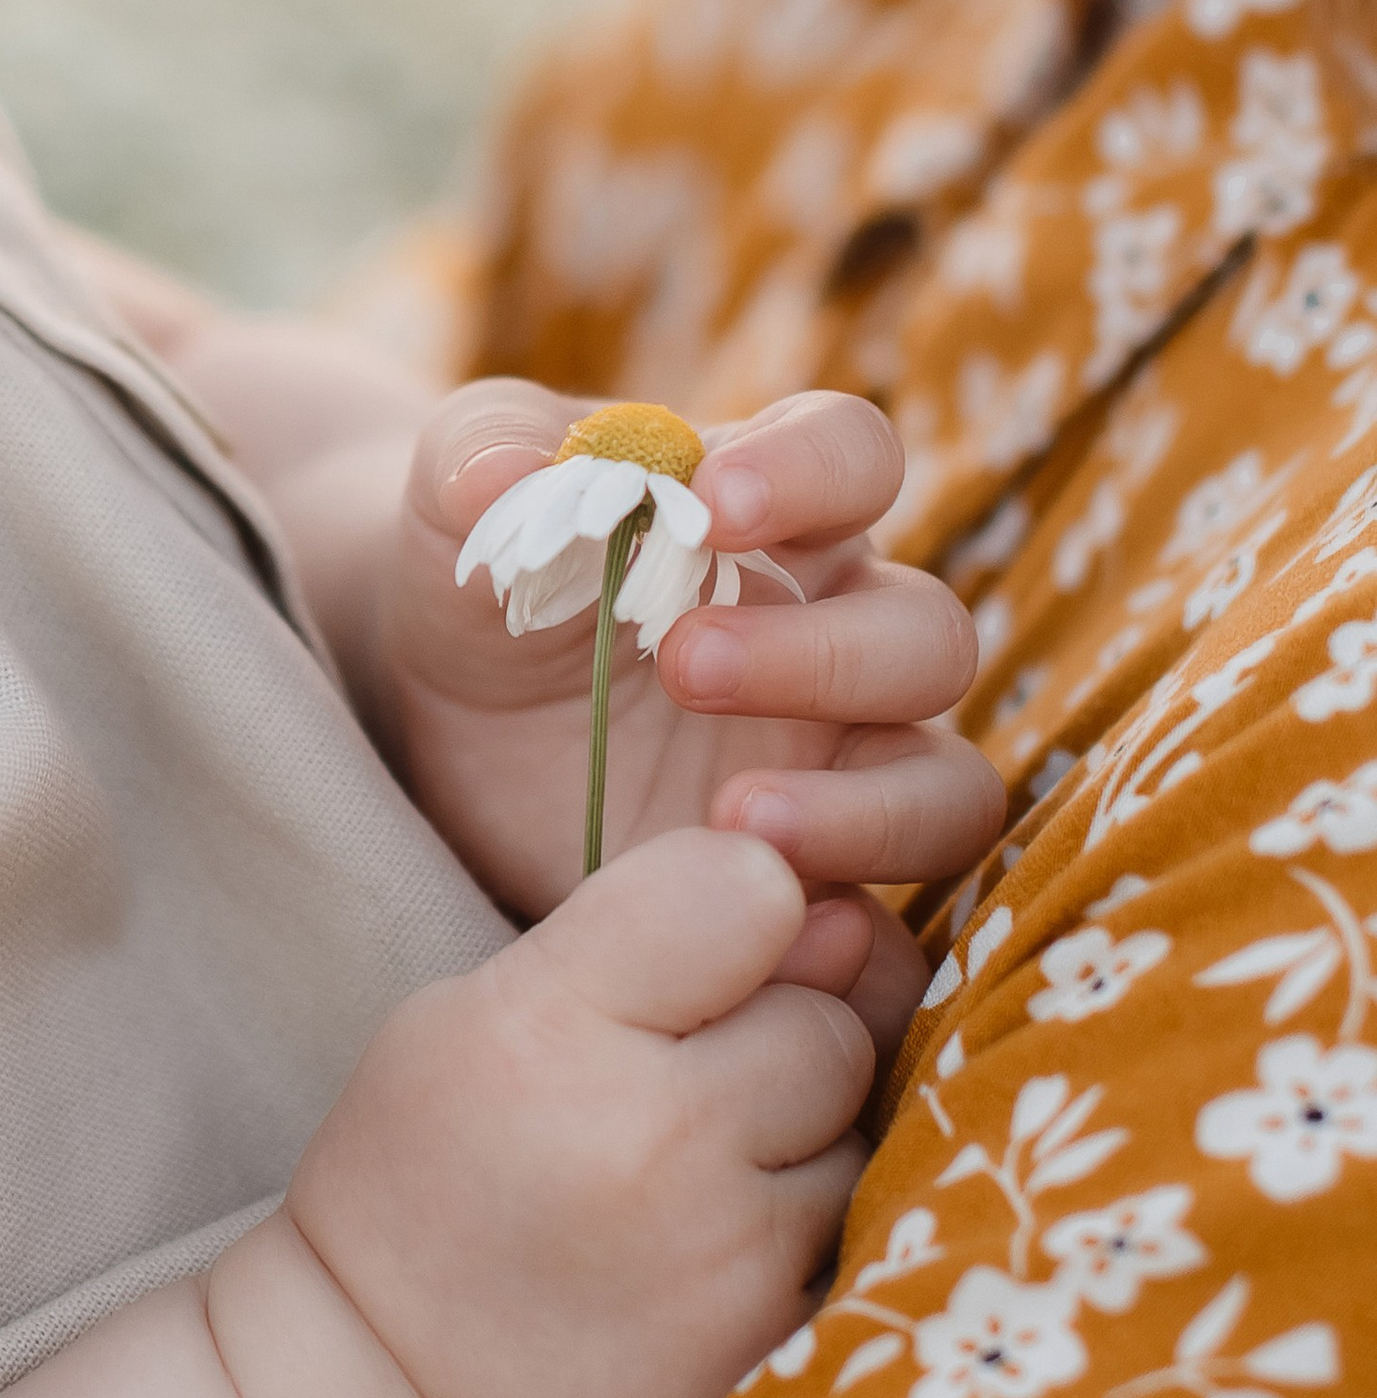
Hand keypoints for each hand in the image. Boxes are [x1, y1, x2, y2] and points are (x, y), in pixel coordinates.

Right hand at [288, 829, 875, 1397]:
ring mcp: (726, 1259)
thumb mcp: (469, 1016)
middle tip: (676, 1095)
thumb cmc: (423, 1185)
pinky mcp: (771, 1354)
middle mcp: (654, 1138)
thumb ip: (637, 940)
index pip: (748, 889)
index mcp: (552, 1027)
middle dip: (777, 1039)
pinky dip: (802, 1244)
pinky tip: (709, 1265)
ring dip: (800, 1147)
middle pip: (828, 1021)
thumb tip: (839, 913)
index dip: (737, 910)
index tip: (692, 956)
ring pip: (859, 1136)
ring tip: (686, 1189)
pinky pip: (855, 1246)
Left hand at [381, 384, 1002, 936]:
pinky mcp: (810, 882)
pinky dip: (852, 942)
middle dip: (821, 653)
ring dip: (866, 808)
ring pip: (945, 788)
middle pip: (926, 637)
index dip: (812, 472)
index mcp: (782, 513)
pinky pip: (895, 928)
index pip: (854, 456)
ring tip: (735, 821)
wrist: (451, 721)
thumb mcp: (459, 497)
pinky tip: (757, 942)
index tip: (715, 506)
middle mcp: (842, 635)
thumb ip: (478, 455)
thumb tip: (503, 472)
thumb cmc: (490, 575)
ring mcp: (842, 767)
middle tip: (685, 665)